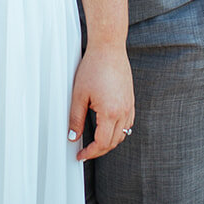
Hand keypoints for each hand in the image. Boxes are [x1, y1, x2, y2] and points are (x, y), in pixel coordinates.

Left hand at [68, 43, 134, 161]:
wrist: (109, 49)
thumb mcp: (79, 95)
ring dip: (110, 142)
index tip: (81, 155)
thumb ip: (75, 118)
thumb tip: (73, 137)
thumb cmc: (93, 67)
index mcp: (110, 112)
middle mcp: (124, 111)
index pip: (102, 143)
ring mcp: (130, 106)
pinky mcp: (131, 100)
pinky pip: (128, 123)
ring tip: (95, 142)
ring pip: (123, 134)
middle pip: (114, 142)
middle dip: (99, 150)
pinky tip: (108, 128)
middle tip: (85, 151)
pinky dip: (119, 131)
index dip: (91, 152)